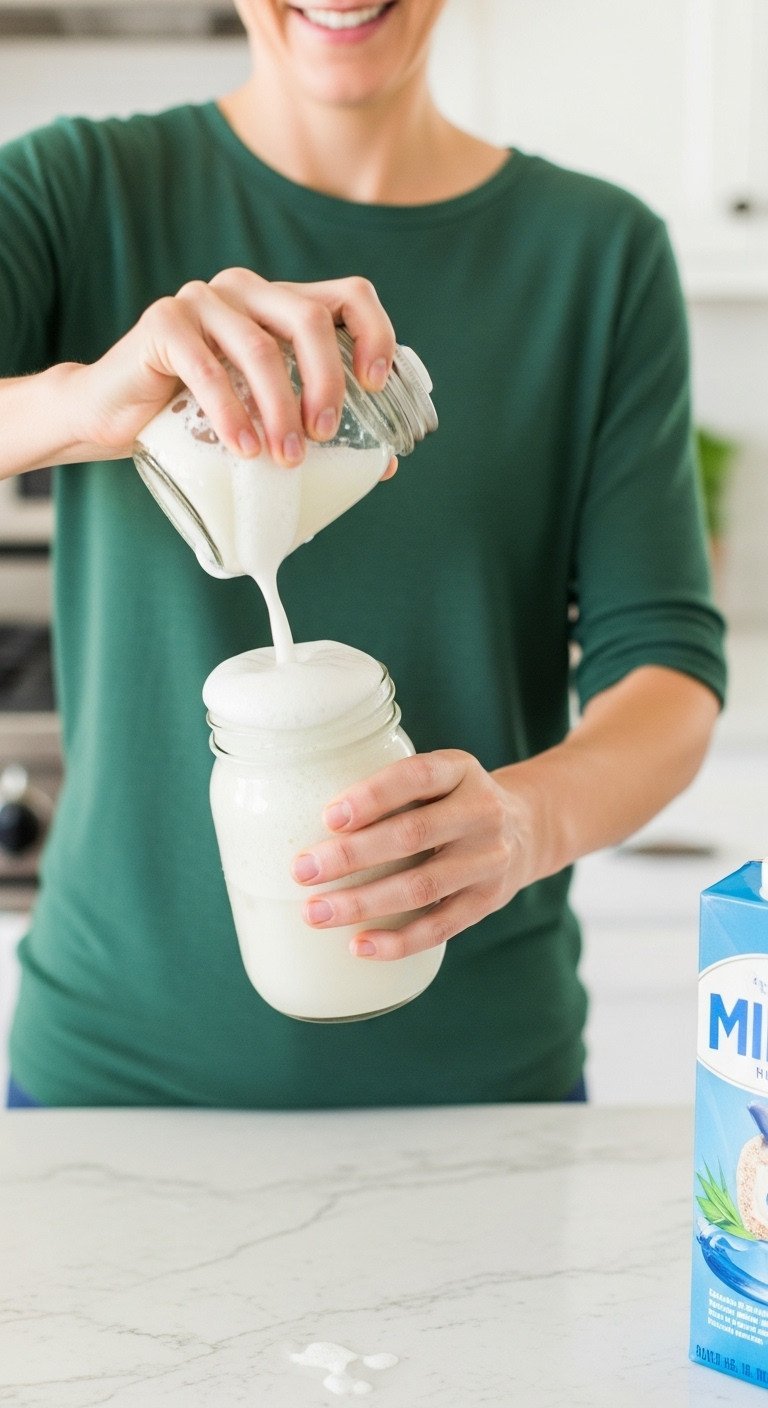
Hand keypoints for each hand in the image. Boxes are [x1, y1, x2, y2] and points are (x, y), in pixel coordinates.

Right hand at [64, 270, 396, 467]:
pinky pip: (207, 368)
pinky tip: (244, 449)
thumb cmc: (195, 417)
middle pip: (309, 319)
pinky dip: (231, 414)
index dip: (373, 335)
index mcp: (279, 303)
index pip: (348, 295)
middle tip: (324, 436)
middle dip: (327, 383)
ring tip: (286, 459)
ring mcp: (202, 300)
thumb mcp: (263, 415)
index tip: (374, 386)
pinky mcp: (163, 322)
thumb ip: (312, 426)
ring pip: (261, 348)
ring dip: (281, 410)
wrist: (113, 416)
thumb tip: (382, 465)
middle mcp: (245, 290)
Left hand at [291, 750, 532, 959]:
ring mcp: (488, 860)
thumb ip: (393, 788)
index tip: (328, 817)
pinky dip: (397, 941)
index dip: (372, 796)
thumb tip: (302, 815)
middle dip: (351, 856)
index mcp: (461, 770)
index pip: (417, 777)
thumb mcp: (439, 775)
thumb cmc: (453, 800)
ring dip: (363, 904)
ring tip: (315, 914)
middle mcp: (481, 812)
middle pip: (412, 835)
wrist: (527, 828)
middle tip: (302, 871)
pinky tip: (358, 946)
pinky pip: (440, 927)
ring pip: (422, 887)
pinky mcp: (487, 901)